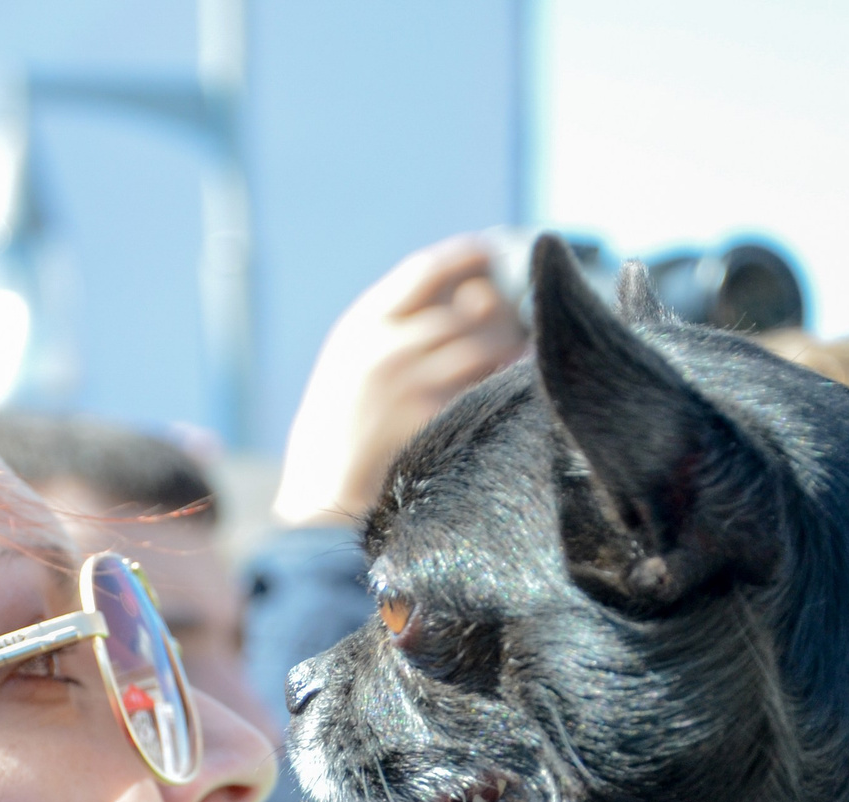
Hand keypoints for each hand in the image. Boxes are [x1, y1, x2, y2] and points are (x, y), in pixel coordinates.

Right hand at [271, 235, 528, 528]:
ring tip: (527, 354)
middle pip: (467, 309)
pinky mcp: (433, 422)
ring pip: (486, 346)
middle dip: (503, 311)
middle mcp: (385, 348)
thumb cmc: (338, 439)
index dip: (465, 257)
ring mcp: (410, 384)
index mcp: (360, 326)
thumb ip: (391, 333)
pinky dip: (510, 385)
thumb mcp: (348, 370)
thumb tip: (465, 305)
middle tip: (526, 314)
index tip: (492, 252)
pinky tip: (522, 392)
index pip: (424, 271)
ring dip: (514, 348)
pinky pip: (488, 389)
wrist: (320, 502)